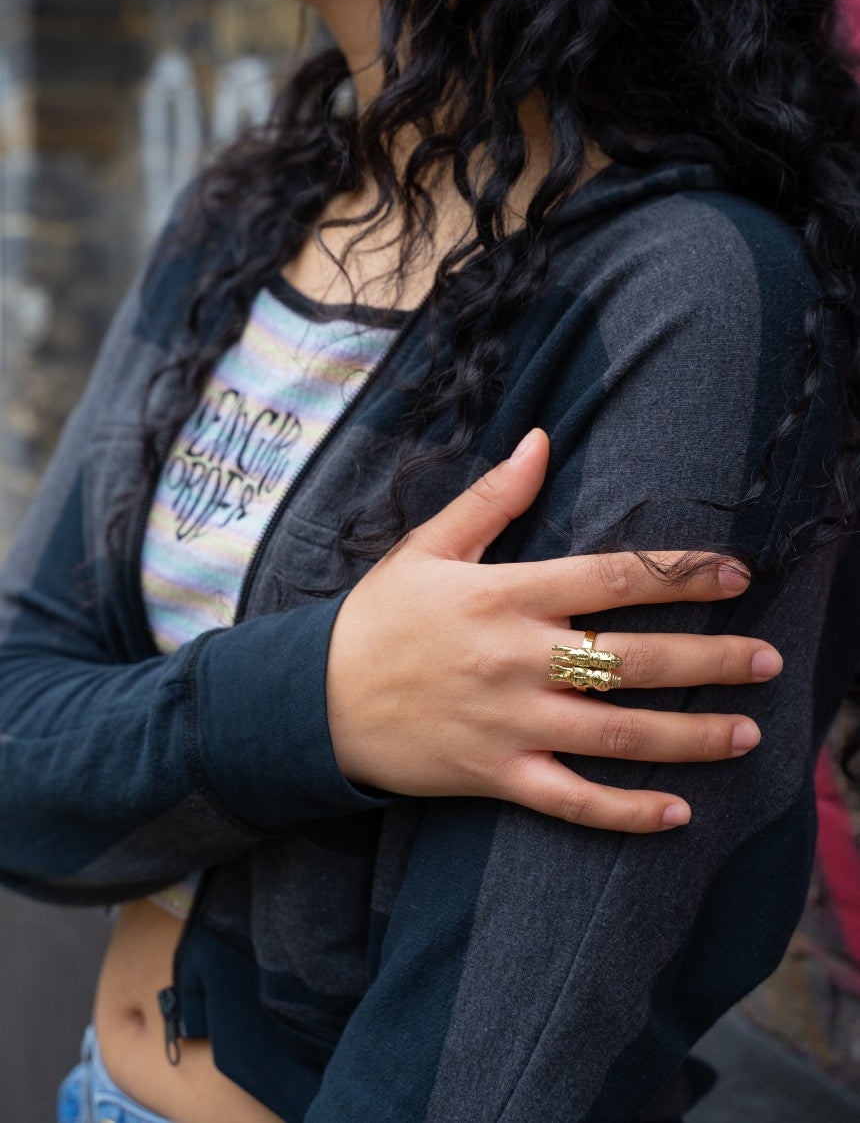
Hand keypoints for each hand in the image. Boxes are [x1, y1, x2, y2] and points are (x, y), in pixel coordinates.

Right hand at [326, 429, 780, 833]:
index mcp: (505, 595)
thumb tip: (540, 439)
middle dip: (709, 660)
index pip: (612, 578)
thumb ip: (492, 497)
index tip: (736, 576)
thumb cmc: (378, 618)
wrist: (314, 700)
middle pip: (632, 660)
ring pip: (615, 734)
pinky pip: (571, 802)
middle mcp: (516, 659)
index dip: (680, 575)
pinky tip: (677, 814)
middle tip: (769, 663)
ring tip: (746, 733)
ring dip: (688, 737)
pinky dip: (624, 813)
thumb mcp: (428, 546)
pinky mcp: (494, 776)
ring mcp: (508, 723)